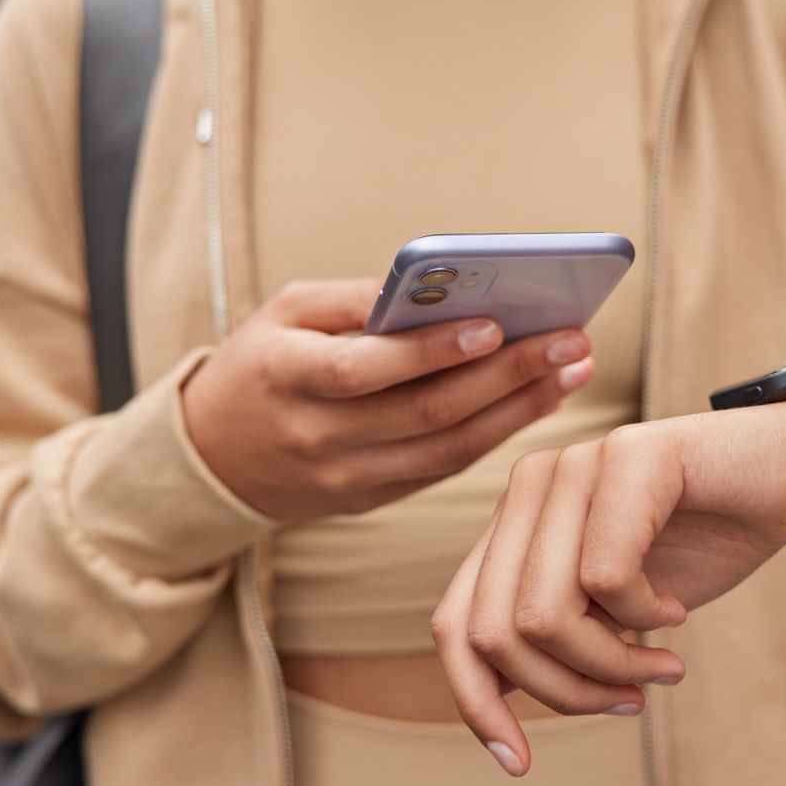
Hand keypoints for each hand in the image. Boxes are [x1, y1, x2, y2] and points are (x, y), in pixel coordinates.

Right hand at [182, 278, 594, 523]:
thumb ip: (354, 299)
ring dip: (519, 410)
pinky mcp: (369, 501)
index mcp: (287, 378)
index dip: (431, 351)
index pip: (366, 370)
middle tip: (570, 342)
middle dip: (508, 376)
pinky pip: (443, 468)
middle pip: (426, 412)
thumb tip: (436, 284)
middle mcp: (318, 437)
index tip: (494, 323)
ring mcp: (346, 478)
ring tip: (572, 370)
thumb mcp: (284, 313)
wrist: (213, 458)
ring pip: (448, 449)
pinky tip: (535, 400)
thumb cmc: (259, 365)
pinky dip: (494, 434)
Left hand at [429, 401, 785, 776]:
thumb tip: (495, 712)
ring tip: (661, 663)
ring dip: (610, 664)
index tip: (518, 762)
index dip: (476, 702)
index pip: (454, 623)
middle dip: (565, 691)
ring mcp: (574, 464)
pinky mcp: (628, 454)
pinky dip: (644, 618)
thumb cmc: (702, 542)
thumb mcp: (612, 610)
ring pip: (544, 614)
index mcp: (516, 522)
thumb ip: (554, 639)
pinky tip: (674, 610)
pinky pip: (605, 577)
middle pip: (494, 632)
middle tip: (631, 698)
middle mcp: (531, 486)